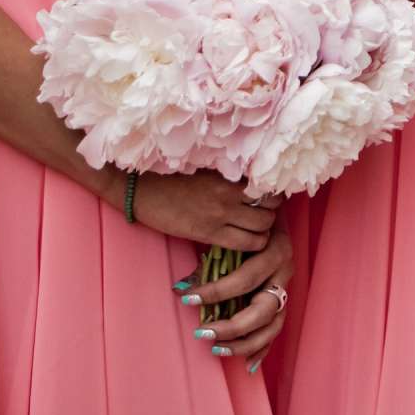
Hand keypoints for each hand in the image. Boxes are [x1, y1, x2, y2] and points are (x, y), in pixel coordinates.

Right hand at [125, 170, 278, 250]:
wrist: (142, 189)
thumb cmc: (173, 176)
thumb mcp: (208, 169)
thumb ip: (230, 177)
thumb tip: (253, 182)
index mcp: (230, 175)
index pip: (268, 186)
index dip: (272, 194)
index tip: (266, 197)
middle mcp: (229, 194)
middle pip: (271, 208)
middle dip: (270, 213)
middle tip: (260, 214)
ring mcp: (220, 215)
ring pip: (262, 228)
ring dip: (263, 230)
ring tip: (253, 228)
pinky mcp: (208, 234)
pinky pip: (245, 244)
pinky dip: (251, 244)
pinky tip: (243, 240)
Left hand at [176, 224, 293, 371]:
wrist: (271, 216)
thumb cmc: (245, 226)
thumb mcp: (231, 236)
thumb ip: (210, 262)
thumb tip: (178, 289)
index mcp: (275, 251)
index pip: (245, 279)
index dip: (216, 292)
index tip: (187, 299)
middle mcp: (285, 273)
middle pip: (263, 310)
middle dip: (231, 326)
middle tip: (201, 332)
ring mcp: (286, 290)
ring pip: (272, 327)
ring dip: (244, 343)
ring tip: (216, 349)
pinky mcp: (283, 304)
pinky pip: (275, 332)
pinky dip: (261, 349)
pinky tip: (246, 365)